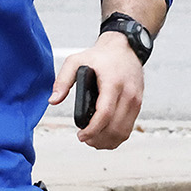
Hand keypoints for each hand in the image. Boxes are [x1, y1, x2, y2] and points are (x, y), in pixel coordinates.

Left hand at [49, 30, 142, 148]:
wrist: (126, 48)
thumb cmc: (100, 56)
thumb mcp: (76, 60)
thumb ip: (63, 80)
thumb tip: (53, 100)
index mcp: (112, 83)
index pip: (105, 113)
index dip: (92, 130)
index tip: (80, 135)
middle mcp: (128, 94)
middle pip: (115, 127)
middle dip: (97, 139)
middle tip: (84, 139)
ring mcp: (136, 101)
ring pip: (123, 132)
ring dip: (107, 142)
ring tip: (92, 141)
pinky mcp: (138, 105)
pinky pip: (128, 128)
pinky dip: (116, 137)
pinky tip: (104, 137)